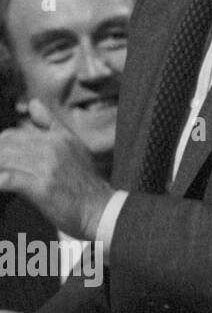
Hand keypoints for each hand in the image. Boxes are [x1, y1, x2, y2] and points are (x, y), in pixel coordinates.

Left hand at [0, 99, 113, 239]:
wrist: (100, 209)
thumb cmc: (84, 181)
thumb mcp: (73, 145)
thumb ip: (51, 124)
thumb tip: (34, 103)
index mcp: (59, 137)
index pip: (12, 135)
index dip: (0, 148)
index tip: (3, 160)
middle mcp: (53, 148)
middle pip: (5, 146)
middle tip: (1, 169)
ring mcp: (47, 167)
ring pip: (4, 161)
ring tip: (1, 177)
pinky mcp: (42, 187)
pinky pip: (7, 179)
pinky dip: (0, 181)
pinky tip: (2, 186)